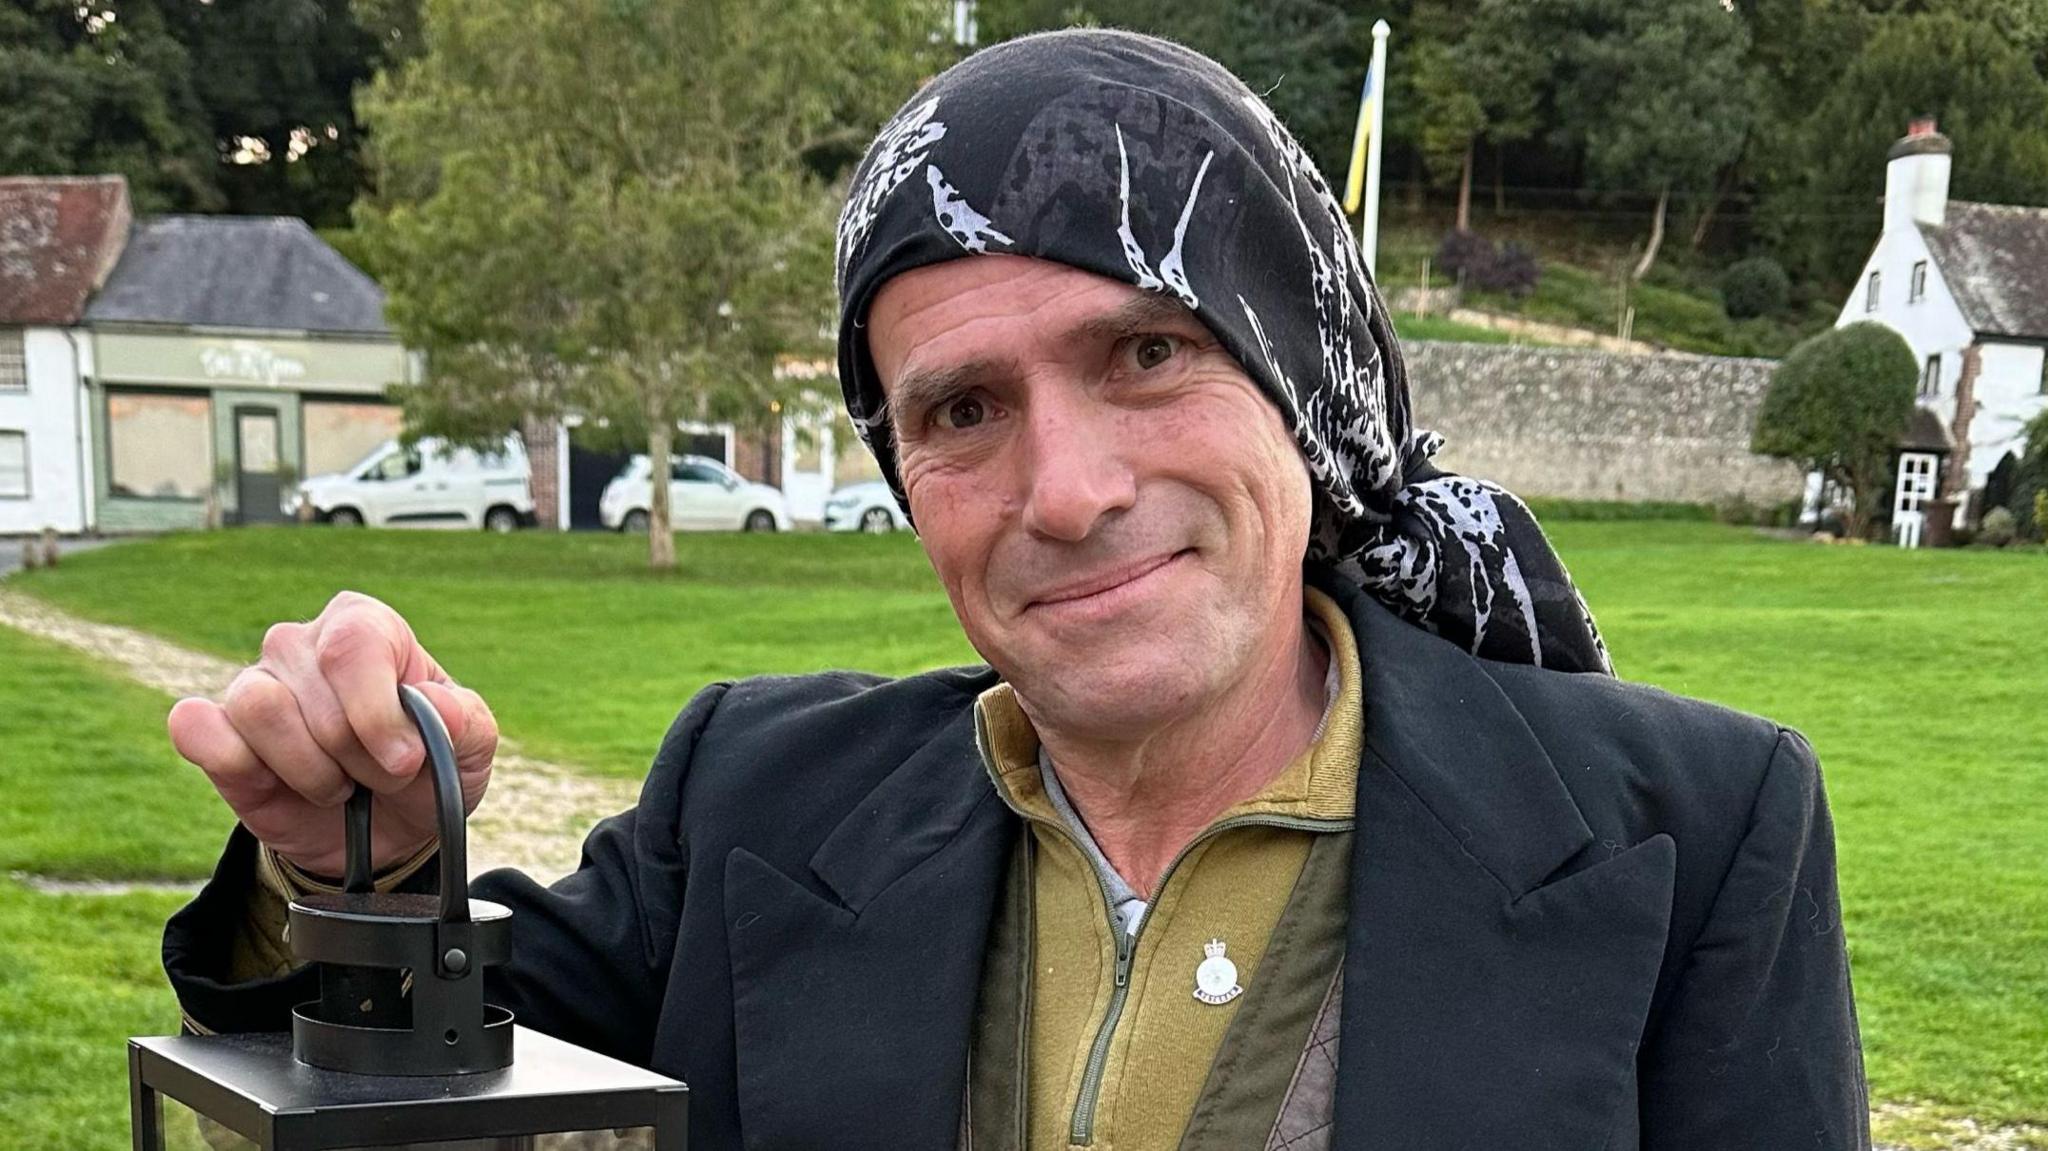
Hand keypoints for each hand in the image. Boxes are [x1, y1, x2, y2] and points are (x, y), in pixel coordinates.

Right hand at [168, 591, 496, 876]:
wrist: (382, 834)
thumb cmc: (427, 772)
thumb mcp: (469, 750)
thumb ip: (465, 722)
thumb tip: (433, 705)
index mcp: (364, 627)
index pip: (354, 645)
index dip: (377, 713)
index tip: (405, 760)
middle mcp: (301, 644)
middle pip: (314, 692)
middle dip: (355, 755)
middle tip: (375, 778)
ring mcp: (253, 684)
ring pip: (259, 708)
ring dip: (307, 768)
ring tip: (335, 785)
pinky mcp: (215, 730)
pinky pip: (197, 729)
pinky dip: (239, 766)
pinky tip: (274, 783)